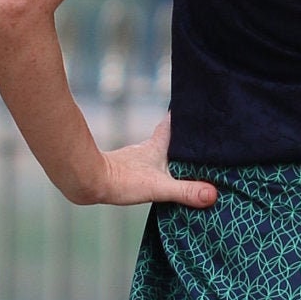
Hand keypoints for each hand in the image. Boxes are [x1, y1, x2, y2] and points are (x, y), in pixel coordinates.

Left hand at [76, 117, 215, 208]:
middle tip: (201, 135)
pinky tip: (162, 178)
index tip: (196, 106)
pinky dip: (160, 168)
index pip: (173, 123)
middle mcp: (147, 149)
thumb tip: (212, 194)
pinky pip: (150, 165)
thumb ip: (186, 190)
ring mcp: (137, 160)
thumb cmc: (121, 180)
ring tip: (188, 160)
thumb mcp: (159, 187)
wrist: (87, 183)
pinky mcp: (128, 171)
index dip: (184, 114)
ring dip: (172, 153)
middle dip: (184, 136)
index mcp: (157, 146)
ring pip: (159, 152)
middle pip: (169, 137)